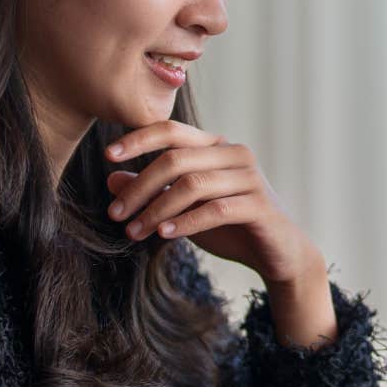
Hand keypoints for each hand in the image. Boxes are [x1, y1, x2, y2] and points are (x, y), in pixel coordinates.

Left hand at [103, 121, 324, 284]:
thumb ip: (154, 191)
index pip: (172, 131)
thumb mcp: (184, 208)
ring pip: (192, 184)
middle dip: (140, 187)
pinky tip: (164, 234)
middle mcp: (235, 154)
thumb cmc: (231, 227)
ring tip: (134, 231)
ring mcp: (250, 178)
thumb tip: (112, 179)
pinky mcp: (259, 206)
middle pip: (176, 159)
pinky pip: (215, 209)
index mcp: (216, 147)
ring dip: (156, 209)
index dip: (139, 140)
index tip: (108, 156)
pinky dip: (186, 222)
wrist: (279, 254)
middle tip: (115, 214)